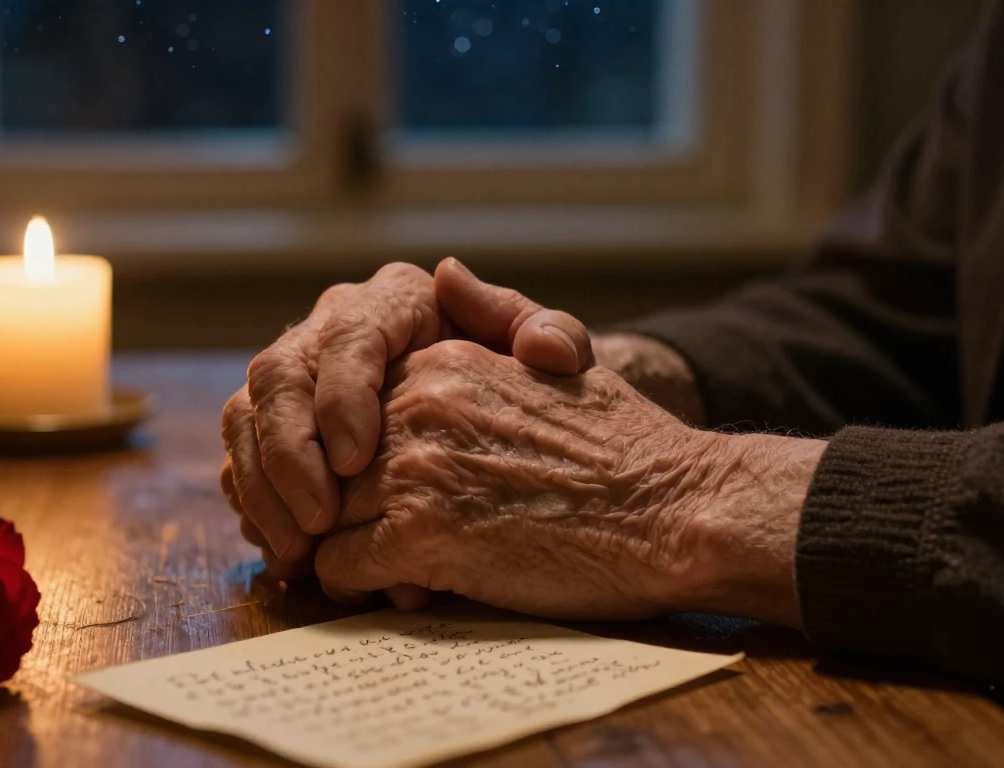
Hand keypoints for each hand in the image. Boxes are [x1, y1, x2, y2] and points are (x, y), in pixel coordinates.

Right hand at [220, 260, 594, 580]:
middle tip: (321, 519)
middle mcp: (330, 329)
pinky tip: (285, 551)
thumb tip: (543, 343)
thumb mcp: (551, 354)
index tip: (357, 460)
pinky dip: (255, 506)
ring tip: (297, 550)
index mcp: (393, 300)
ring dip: (262, 488)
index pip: (348, 336)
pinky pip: (241, 457)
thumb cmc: (521, 382)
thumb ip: (555, 342)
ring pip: (245, 417)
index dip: (341, 397)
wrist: (493, 414)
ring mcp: (295, 378)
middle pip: (277, 375)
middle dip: (289, 452)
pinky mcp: (274, 425)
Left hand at [314, 340, 824, 624]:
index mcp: (443, 361)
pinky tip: (407, 588)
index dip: (366, 455)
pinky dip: (361, 584)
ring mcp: (415, 468)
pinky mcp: (422, 535)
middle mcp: (417, 405)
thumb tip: (444, 271)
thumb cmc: (627, 448)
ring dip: (350, 545)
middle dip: (347, 502)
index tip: (391, 487)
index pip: (354, 408)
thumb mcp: (561, 360)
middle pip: (333, 461)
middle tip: (381, 535)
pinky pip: (339, 565)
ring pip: (325, 514)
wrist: (678, 512)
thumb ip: (495, 315)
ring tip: (395, 567)